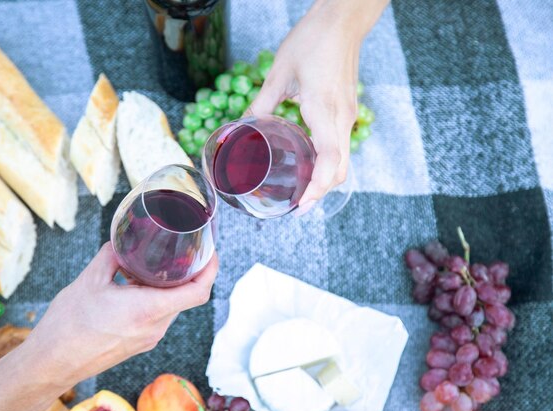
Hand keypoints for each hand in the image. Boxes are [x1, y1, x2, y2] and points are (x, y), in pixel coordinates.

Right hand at [28, 242, 218, 385]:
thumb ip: (112, 256)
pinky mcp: (139, 344)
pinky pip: (157, 317)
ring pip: (171, 307)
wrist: (52, 362)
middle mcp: (155, 327)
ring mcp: (148, 339)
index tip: (210, 253)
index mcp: (148, 309)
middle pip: (186, 297)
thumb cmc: (68, 324)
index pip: (198, 292)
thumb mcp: (90, 280)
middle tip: (179, 251)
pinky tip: (134, 288)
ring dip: (167, 287)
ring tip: (149, 267)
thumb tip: (123, 242)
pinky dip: (154, 299)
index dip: (210, 270)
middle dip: (186, 273)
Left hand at [246, 0, 388, 212]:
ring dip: (325, 180)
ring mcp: (348, 115)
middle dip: (320, 192)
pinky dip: (328, 163)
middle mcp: (342, 118)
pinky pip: (341, 145)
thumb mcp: (279, 72)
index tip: (301, 205)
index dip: (317, 188)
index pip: (329, 160)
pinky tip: (309, 164)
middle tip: (297, 206)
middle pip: (340, 169)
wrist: (343, 21)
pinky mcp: (347, 110)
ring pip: (343, 159)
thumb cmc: (313, 41)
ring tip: (302, 191)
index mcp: (324, 110)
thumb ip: (261, 103)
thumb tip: (244, 126)